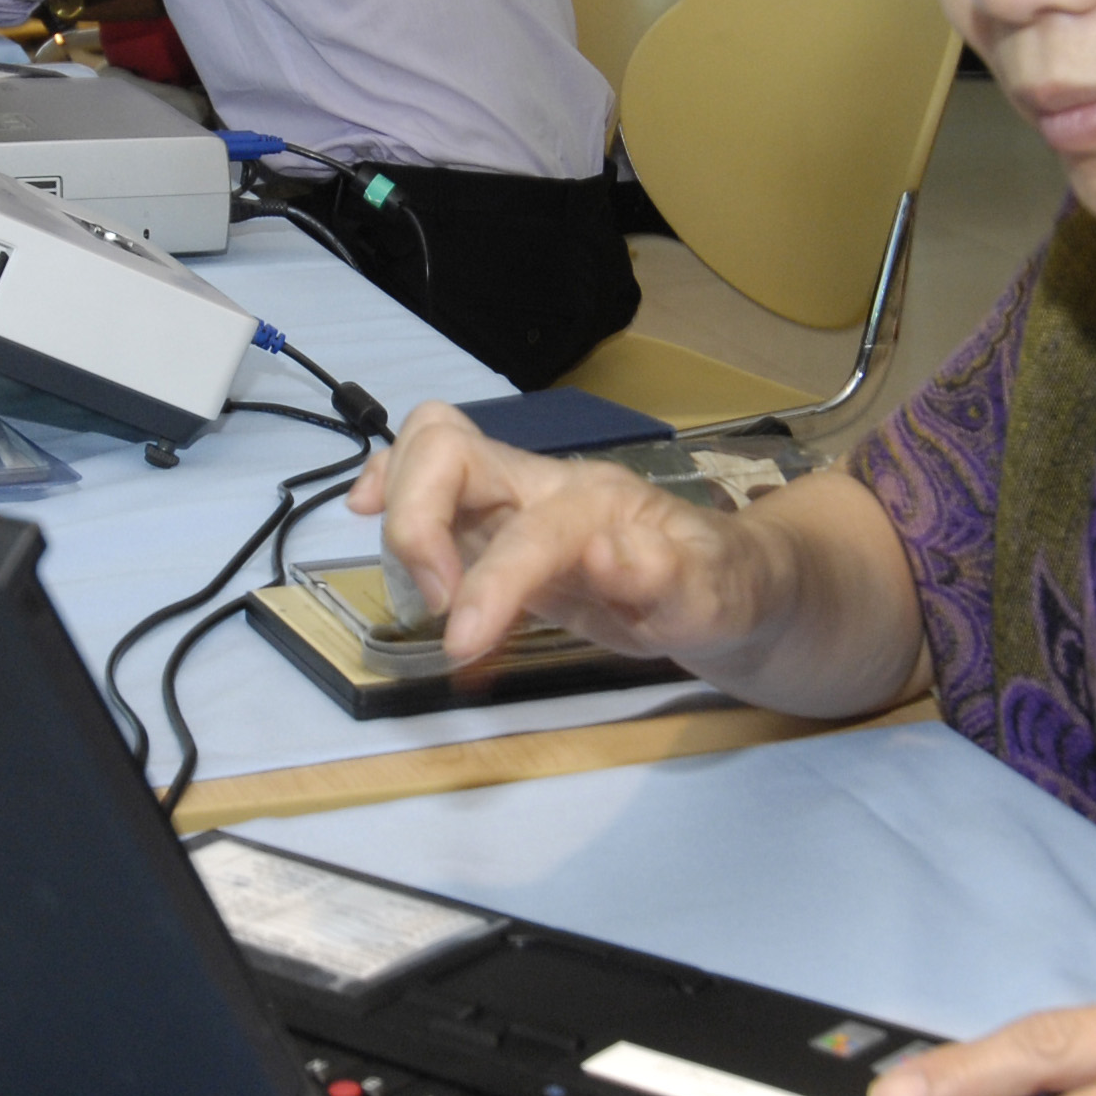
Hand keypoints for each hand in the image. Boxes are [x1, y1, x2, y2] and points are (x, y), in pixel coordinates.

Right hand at [353, 402, 780, 667]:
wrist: (729, 580)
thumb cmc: (724, 588)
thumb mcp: (719, 599)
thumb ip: (674, 580)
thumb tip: (608, 556)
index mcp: (599, 505)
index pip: (525, 531)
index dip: (487, 584)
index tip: (462, 646)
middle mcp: (546, 486)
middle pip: (449, 448)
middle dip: (416, 521)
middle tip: (435, 602)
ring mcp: (515, 498)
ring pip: (428, 451)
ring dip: (399, 508)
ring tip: (423, 587)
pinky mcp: (493, 522)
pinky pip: (425, 481)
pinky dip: (386, 489)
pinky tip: (366, 515)